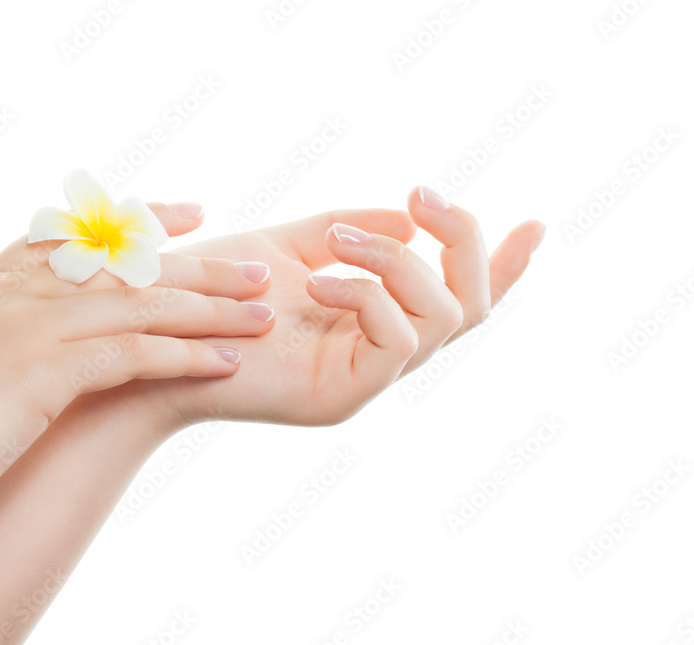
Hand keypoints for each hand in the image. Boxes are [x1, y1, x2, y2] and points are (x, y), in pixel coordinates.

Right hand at [0, 203, 274, 538]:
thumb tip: (31, 353)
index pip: (78, 235)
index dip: (140, 221)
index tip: (189, 214)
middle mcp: (9, 290)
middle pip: (125, 264)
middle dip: (197, 266)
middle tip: (254, 266)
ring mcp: (24, 324)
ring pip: (141, 304)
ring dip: (210, 310)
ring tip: (265, 312)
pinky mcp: (40, 370)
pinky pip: (134, 354)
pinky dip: (186, 356)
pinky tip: (228, 363)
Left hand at [143, 187, 544, 425]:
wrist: (156, 336)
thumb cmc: (213, 290)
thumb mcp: (289, 244)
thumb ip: (350, 229)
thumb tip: (411, 220)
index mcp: (371, 320)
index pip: (454, 296)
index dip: (503, 265)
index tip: (537, 224)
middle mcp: (379, 353)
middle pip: (471, 306)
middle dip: (462, 242)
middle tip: (422, 198)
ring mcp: (366, 381)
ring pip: (445, 319)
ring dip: (402, 262)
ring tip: (342, 242)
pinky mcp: (345, 397)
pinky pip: (400, 342)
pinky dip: (370, 296)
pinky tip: (317, 281)